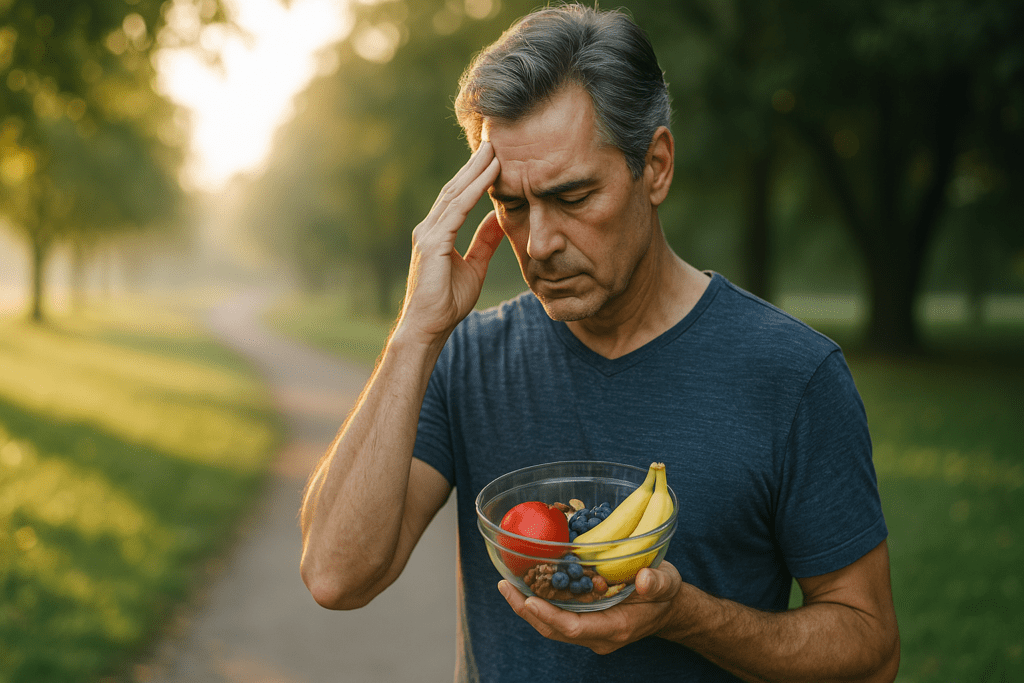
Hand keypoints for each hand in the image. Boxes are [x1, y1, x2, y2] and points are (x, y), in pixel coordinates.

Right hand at [399, 141, 502, 342]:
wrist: (428, 328)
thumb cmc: (447, 303)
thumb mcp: (474, 267)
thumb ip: (484, 242)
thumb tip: (498, 218)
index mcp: (437, 232)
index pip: (458, 196)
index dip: (475, 175)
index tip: (493, 156)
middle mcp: (429, 228)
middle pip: (455, 187)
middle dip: (475, 163)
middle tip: (493, 140)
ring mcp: (428, 233)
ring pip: (455, 194)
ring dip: (476, 170)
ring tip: (494, 149)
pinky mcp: (432, 243)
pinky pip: (456, 211)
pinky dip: (473, 191)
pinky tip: (488, 176)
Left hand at [498, 562, 683, 654]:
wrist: (666, 608)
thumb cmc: (665, 594)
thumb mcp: (667, 584)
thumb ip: (657, 583)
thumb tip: (644, 579)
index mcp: (615, 626)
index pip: (575, 628)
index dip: (550, 616)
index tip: (529, 600)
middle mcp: (597, 634)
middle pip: (554, 628)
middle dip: (527, 610)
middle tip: (505, 586)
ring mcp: (589, 630)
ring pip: (551, 624)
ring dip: (527, 606)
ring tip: (506, 584)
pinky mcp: (584, 620)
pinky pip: (556, 616)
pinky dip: (538, 602)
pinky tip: (524, 583)